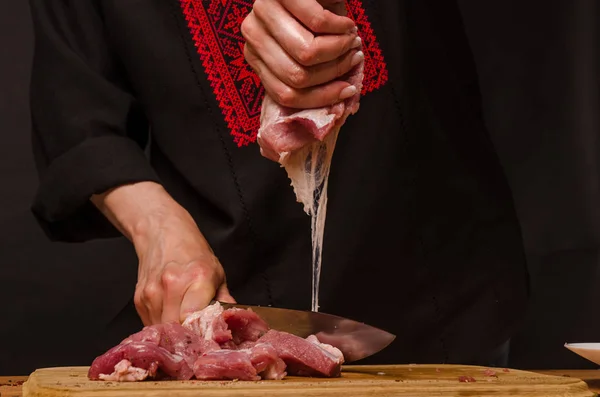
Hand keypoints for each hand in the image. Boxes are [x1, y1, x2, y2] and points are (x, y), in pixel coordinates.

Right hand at [91, 182, 234, 324]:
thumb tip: (234, 322)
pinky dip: (162, 325)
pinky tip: (171, 315)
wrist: (162, 233)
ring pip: (162, 329)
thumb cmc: (193, 252)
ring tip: (183, 324)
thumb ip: (224, 300)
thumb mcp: (217, 272)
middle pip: (177, 328)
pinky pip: (151, 324)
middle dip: (187, 337)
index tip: (207, 335)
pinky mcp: (139, 299)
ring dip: (173, 333)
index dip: (201, 332)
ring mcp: (152, 293)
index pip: (193, 317)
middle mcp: (171, 286)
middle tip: (197, 335)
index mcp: (197, 278)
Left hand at [242, 0, 363, 108]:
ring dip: (339, 50)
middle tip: (354, 57)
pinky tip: (347, 24)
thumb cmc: (314, 10)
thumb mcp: (308, 45)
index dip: (321, 98)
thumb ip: (316, 73)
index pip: (284, 94)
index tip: (348, 90)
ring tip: (352, 40)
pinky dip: (341, 27)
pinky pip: (318, 23)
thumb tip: (344, 99)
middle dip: (335, 72)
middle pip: (297, 77)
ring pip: (307, 54)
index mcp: (256, 56)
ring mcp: (263, 12)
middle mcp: (253, 35)